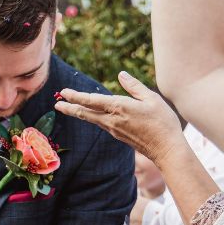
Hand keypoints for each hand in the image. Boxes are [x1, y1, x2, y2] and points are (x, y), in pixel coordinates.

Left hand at [55, 72, 183, 163]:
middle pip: (85, 113)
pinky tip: (91, 115)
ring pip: (92, 119)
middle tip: (57, 104)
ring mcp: (114, 130)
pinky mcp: (118, 136)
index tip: (63, 92)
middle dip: (70, 107)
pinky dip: (92, 117)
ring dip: (79, 112)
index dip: (76, 96)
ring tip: (68, 108)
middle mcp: (112, 120)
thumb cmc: (162, 122)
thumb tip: (121, 75)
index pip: (91, 101)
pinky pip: (101, 124)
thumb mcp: (151, 99)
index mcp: (119, 108)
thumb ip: (134, 87)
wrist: (166, 149)